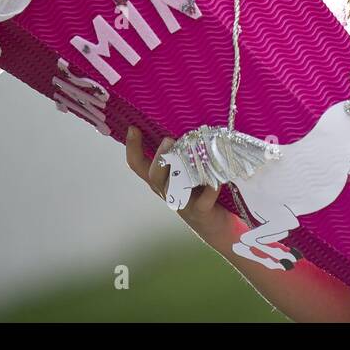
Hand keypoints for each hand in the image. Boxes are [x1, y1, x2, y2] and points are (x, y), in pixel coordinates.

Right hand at [125, 126, 232, 245]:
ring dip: (180, 171)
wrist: (216, 226)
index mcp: (161, 180)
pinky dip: (210, 190)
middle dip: (159, 157)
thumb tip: (184, 122)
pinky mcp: (201, 212)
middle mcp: (168, 191)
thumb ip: (182, 153)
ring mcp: (183, 203)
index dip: (132, 148)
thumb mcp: (187, 171)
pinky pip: (202, 201)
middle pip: (153, 176)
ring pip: (173, 188)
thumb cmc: (201, 192)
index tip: (132, 127)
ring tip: (189, 154)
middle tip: (168, 140)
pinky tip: (217, 181)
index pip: (137, 165)